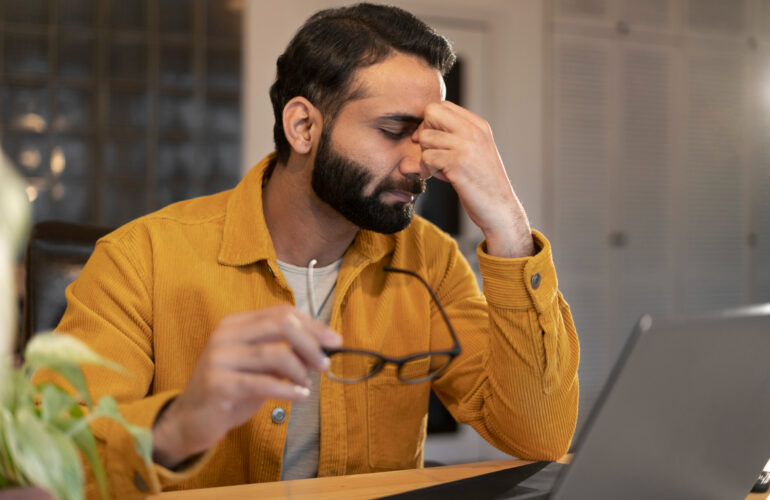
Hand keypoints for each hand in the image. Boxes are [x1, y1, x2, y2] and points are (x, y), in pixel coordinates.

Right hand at [151, 306, 341, 467]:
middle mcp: (226, 335)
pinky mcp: (219, 385)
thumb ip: (284, 354)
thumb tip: (323, 348)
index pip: (282, 313)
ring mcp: (220, 358)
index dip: (312, 325)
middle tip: (325, 363)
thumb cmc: (231, 389)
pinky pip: (264, 383)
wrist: (191, 420)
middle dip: (311, 343)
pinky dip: (289, 389)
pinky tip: (301, 396)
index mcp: (235, 323)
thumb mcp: (259, 367)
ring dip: (300, 370)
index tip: (335, 341)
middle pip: (281, 325)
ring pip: (275, 353)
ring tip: (307, 384)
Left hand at [414, 101, 533, 257]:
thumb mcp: (475, 152)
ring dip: (426, 155)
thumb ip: (455, 137)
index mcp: (479, 125)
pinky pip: (426, 157)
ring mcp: (467, 146)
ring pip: (425, 137)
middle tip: (431, 152)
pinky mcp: (458, 164)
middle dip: (424, 132)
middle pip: (431, 112)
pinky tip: (443, 178)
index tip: (434, 141)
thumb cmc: (483, 183)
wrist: (500, 209)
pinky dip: (428, 169)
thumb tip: (419, 131)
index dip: (431, 122)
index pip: (443, 106)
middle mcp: (474, 131)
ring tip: (441, 169)